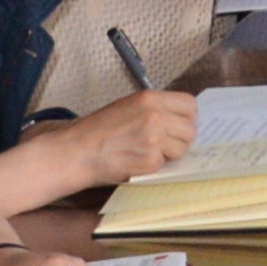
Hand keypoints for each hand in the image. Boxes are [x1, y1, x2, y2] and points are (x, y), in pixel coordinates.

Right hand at [59, 89, 195, 183]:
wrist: (76, 152)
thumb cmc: (98, 130)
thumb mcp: (128, 106)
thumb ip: (155, 109)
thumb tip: (181, 119)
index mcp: (150, 98)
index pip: (190, 105)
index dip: (187, 118)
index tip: (179, 126)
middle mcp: (156, 115)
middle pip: (190, 129)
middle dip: (180, 139)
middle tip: (163, 145)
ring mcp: (154, 139)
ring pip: (182, 149)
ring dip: (169, 155)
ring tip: (146, 153)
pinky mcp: (150, 160)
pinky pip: (165, 165)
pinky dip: (154, 167)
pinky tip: (136, 162)